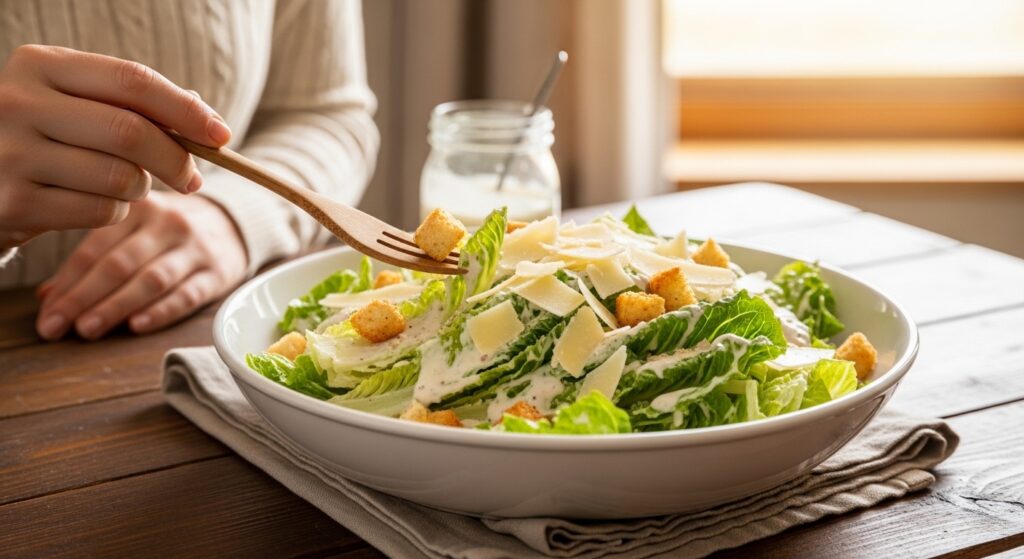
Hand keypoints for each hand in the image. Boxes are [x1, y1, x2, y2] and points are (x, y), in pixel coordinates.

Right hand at [0, 45, 230, 248]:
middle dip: (176, 160)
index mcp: (39, 65)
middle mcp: (18, 103)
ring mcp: (11, 154)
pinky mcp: (14, 203)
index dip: (185, 110)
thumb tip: (206, 118)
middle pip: (131, 132)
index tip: (221, 135)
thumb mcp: (75, 104)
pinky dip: (115, 212)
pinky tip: (96, 202)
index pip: (132, 81)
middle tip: (192, 178)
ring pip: (120, 177)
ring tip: (125, 185)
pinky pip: (100, 212)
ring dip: (140, 189)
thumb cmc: (43, 137)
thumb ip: (133, 104)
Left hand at [35, 191, 247, 339]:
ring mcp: (195, 248)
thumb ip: (93, 259)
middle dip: (85, 297)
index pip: (95, 247)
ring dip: (116, 306)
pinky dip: (161, 312)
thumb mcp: (133, 231)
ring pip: (151, 279)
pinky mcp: (218, 273)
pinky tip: (137, 326)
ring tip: (88, 329)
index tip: (47, 313)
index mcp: (138, 208)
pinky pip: (187, 295)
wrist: (233, 225)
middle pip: (120, 263)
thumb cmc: (168, 233)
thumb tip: (48, 296)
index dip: (68, 282)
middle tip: (59, 326)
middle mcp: (168, 223)